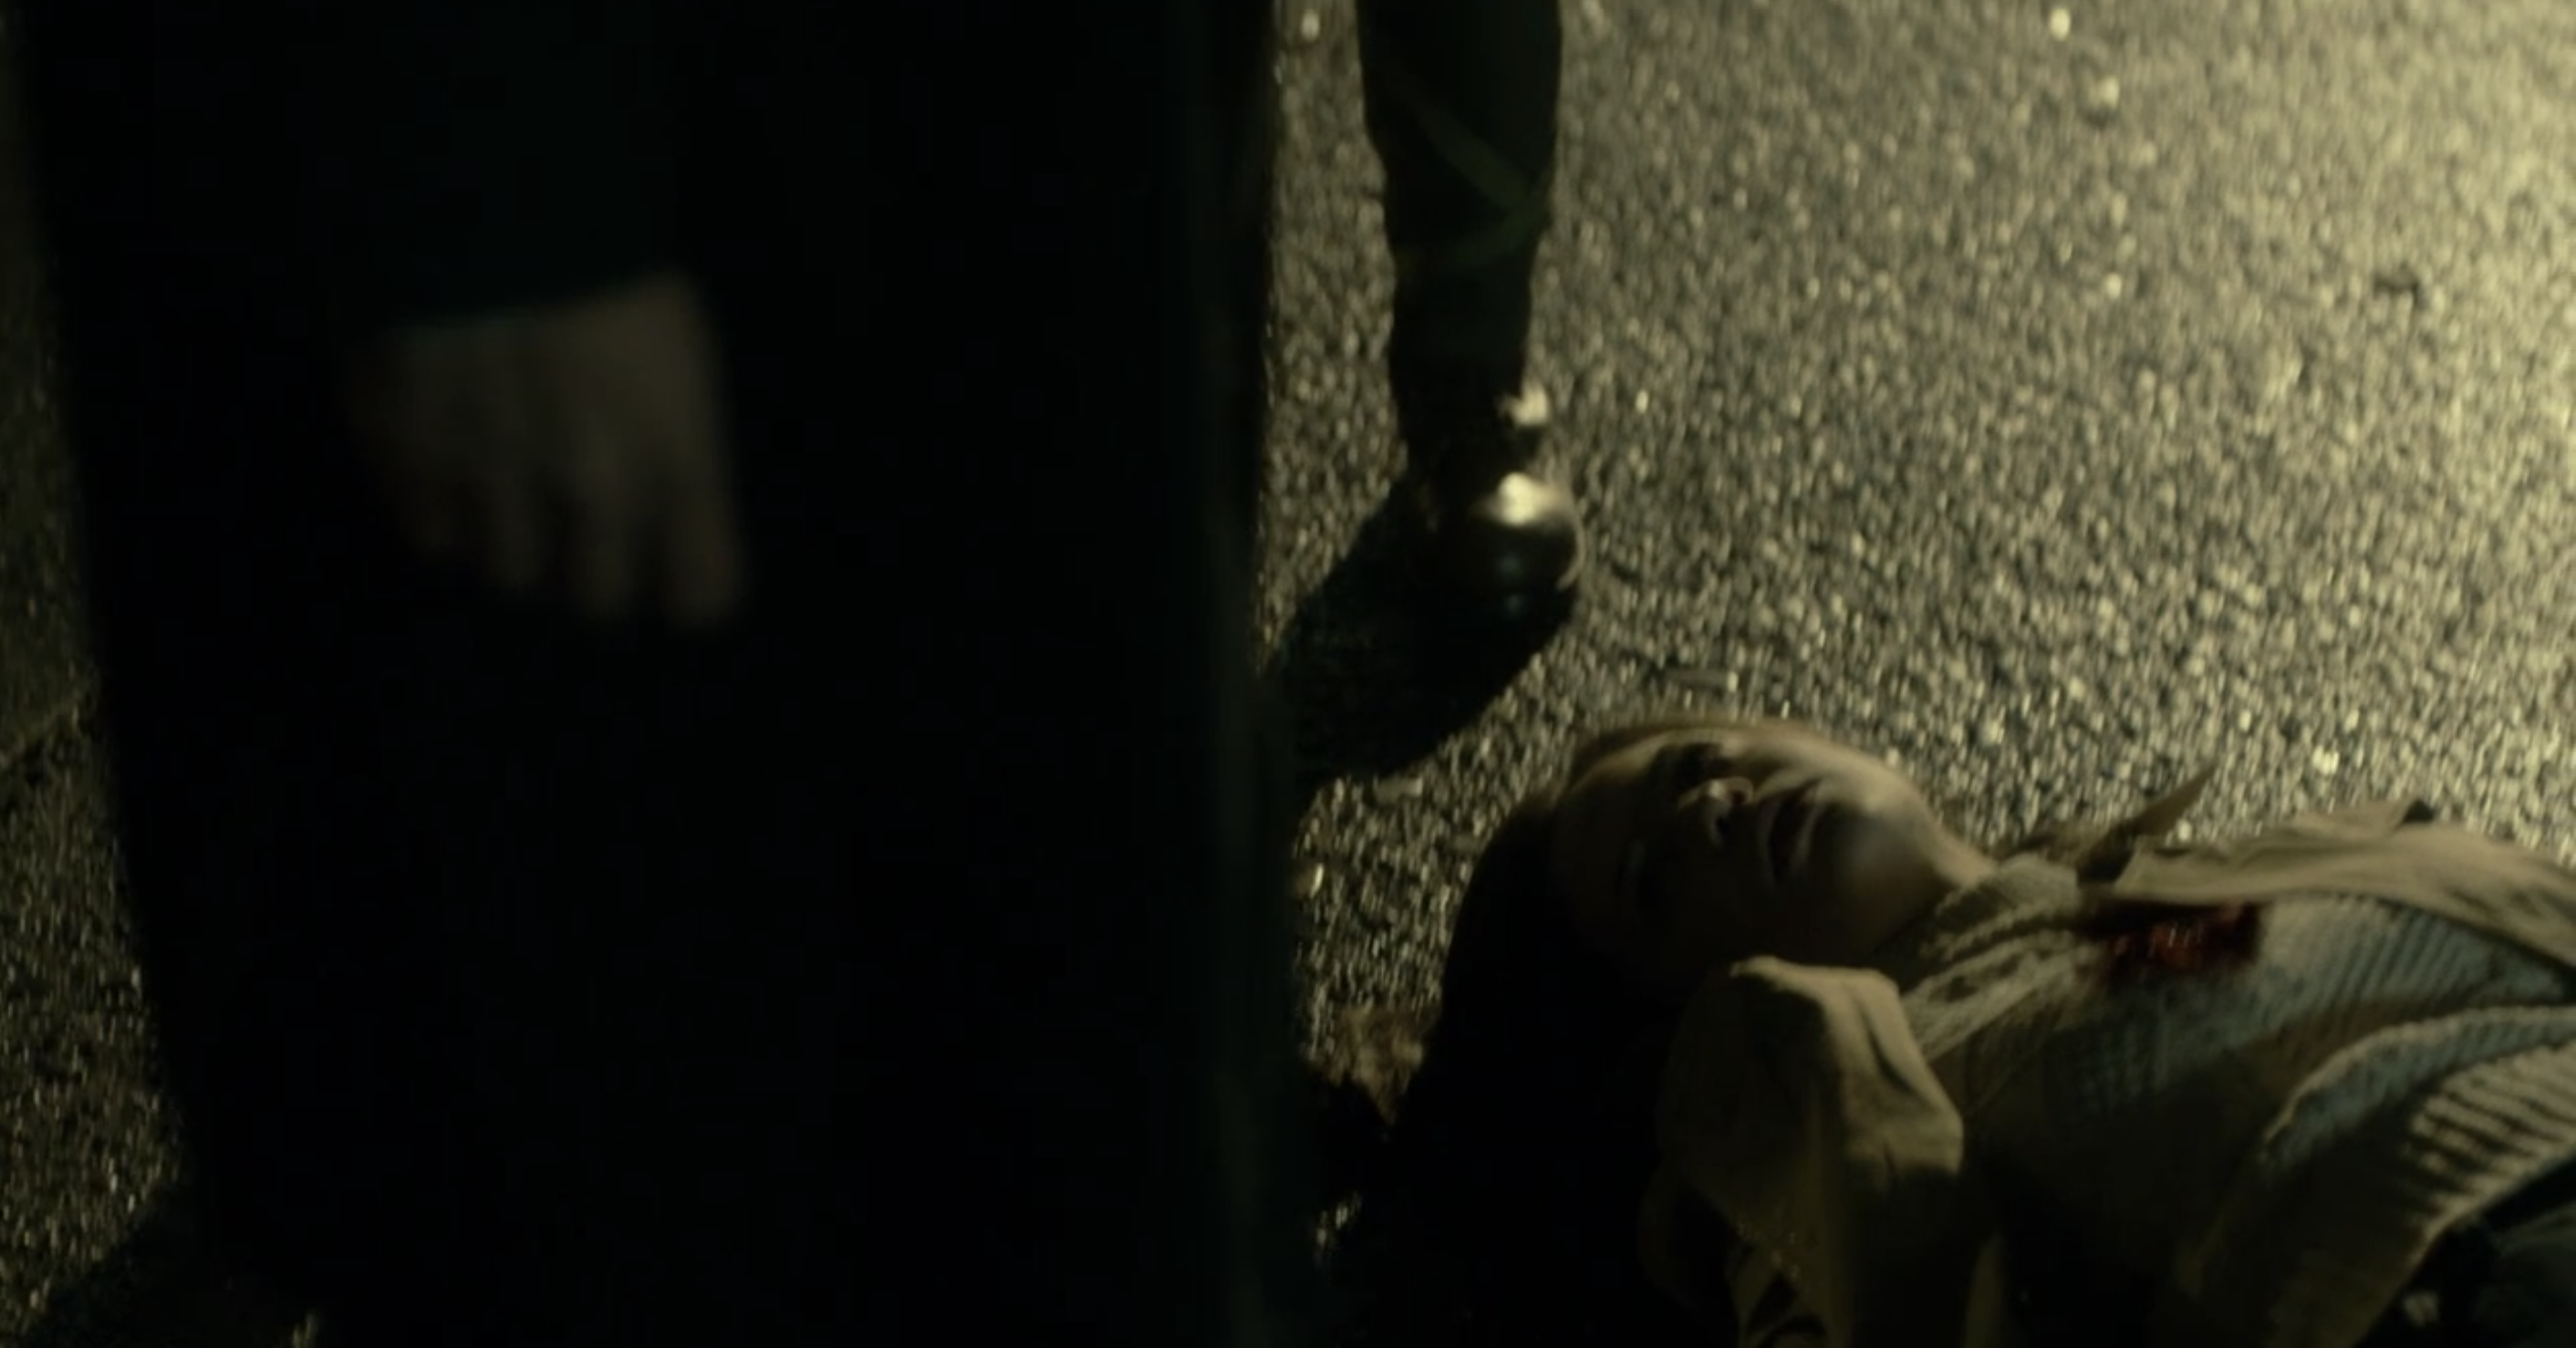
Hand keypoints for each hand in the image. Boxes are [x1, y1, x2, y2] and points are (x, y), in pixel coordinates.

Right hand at [342, 270, 745, 625]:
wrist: (483, 189)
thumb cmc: (609, 262)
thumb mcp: (682, 357)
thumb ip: (675, 451)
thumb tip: (658, 516)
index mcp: (675, 463)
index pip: (700, 598)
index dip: (684, 584)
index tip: (670, 562)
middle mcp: (590, 495)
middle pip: (599, 603)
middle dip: (593, 569)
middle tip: (579, 522)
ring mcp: (491, 485)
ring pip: (508, 575)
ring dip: (512, 541)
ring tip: (505, 482)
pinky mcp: (407, 463)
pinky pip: (429, 536)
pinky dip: (440, 511)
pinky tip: (449, 459)